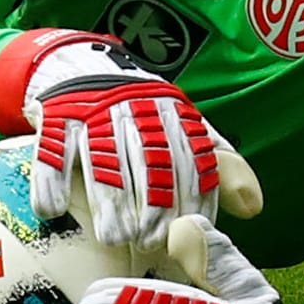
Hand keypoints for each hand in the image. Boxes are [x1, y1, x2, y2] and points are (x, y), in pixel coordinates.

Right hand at [0, 29, 262, 249]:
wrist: (79, 60)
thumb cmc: (138, 108)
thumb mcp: (183, 126)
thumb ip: (217, 164)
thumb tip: (252, 208)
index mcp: (171, 109)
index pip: (192, 156)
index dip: (194, 197)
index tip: (191, 233)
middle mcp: (135, 104)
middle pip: (150, 158)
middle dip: (155, 203)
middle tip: (152, 242)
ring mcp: (94, 107)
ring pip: (104, 156)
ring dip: (111, 199)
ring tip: (115, 238)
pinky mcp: (57, 112)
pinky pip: (53, 147)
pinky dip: (51, 179)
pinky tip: (53, 210)